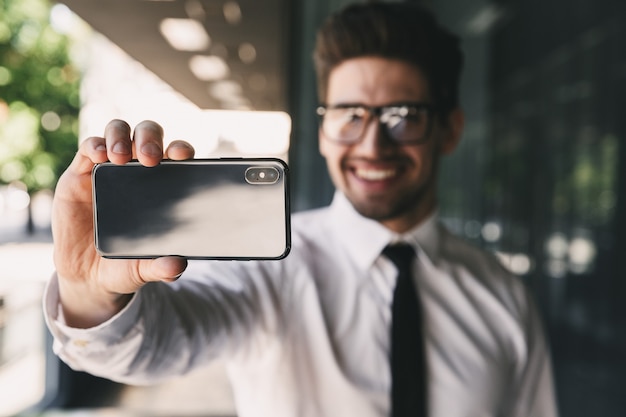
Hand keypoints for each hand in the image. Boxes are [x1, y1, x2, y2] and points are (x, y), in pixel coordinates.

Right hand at [52, 119, 195, 327]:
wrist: (87, 276)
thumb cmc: (124, 264)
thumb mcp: (144, 268)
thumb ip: (161, 268)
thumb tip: (178, 266)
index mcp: (161, 184)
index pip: (175, 155)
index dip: (180, 149)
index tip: (183, 156)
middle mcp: (136, 170)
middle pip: (146, 134)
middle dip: (150, 138)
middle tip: (150, 158)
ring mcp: (108, 169)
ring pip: (118, 132)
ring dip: (121, 137)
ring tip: (121, 156)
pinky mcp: (80, 174)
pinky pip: (89, 148)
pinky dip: (95, 145)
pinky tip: (100, 156)